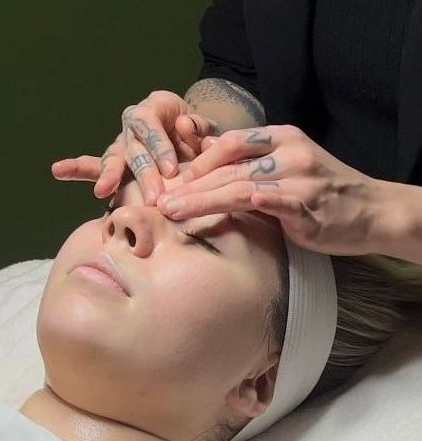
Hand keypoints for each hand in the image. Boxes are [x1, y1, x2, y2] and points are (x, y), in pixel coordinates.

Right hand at [51, 90, 217, 204]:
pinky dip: (76, 169)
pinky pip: (92, 164)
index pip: (151, 125)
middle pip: (134, 148)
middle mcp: (134, 124)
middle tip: (154, 197)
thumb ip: (200, 129)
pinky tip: (57, 170)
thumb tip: (184, 126)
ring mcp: (122, 142)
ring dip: (110, 176)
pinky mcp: (116, 161)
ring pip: (114, 158)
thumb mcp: (206, 128)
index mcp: (155, 107)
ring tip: (102, 191)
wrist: (193, 138)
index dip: (159, 146)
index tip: (170, 169)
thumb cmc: (199, 134)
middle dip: (143, 173)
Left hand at [156, 124, 389, 255]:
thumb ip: (251, 161)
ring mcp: (300, 178)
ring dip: (204, 199)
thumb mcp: (288, 165)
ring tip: (174, 211)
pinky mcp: (309, 205)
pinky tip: (232, 205)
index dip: (199, 163)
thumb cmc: (323, 190)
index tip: (174, 182)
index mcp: (281, 138)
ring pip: (242, 185)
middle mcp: (289, 152)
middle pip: (229, 166)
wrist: (371, 209)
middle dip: (190, 186)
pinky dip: (256, 202)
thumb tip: (210, 155)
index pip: (230, 143)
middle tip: (160, 201)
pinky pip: (276, 201)